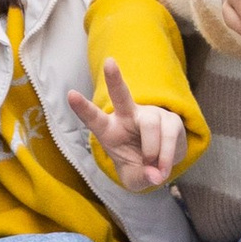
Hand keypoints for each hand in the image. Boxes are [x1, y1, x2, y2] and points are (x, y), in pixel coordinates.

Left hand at [66, 53, 186, 191]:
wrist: (161, 164)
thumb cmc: (139, 167)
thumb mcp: (133, 179)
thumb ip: (140, 178)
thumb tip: (154, 174)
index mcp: (109, 130)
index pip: (94, 118)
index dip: (82, 108)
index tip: (71, 94)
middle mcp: (127, 116)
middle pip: (121, 95)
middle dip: (115, 78)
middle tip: (109, 62)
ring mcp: (150, 115)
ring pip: (150, 125)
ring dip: (152, 152)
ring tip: (155, 170)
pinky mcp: (170, 119)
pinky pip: (169, 134)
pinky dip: (166, 156)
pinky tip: (163, 168)